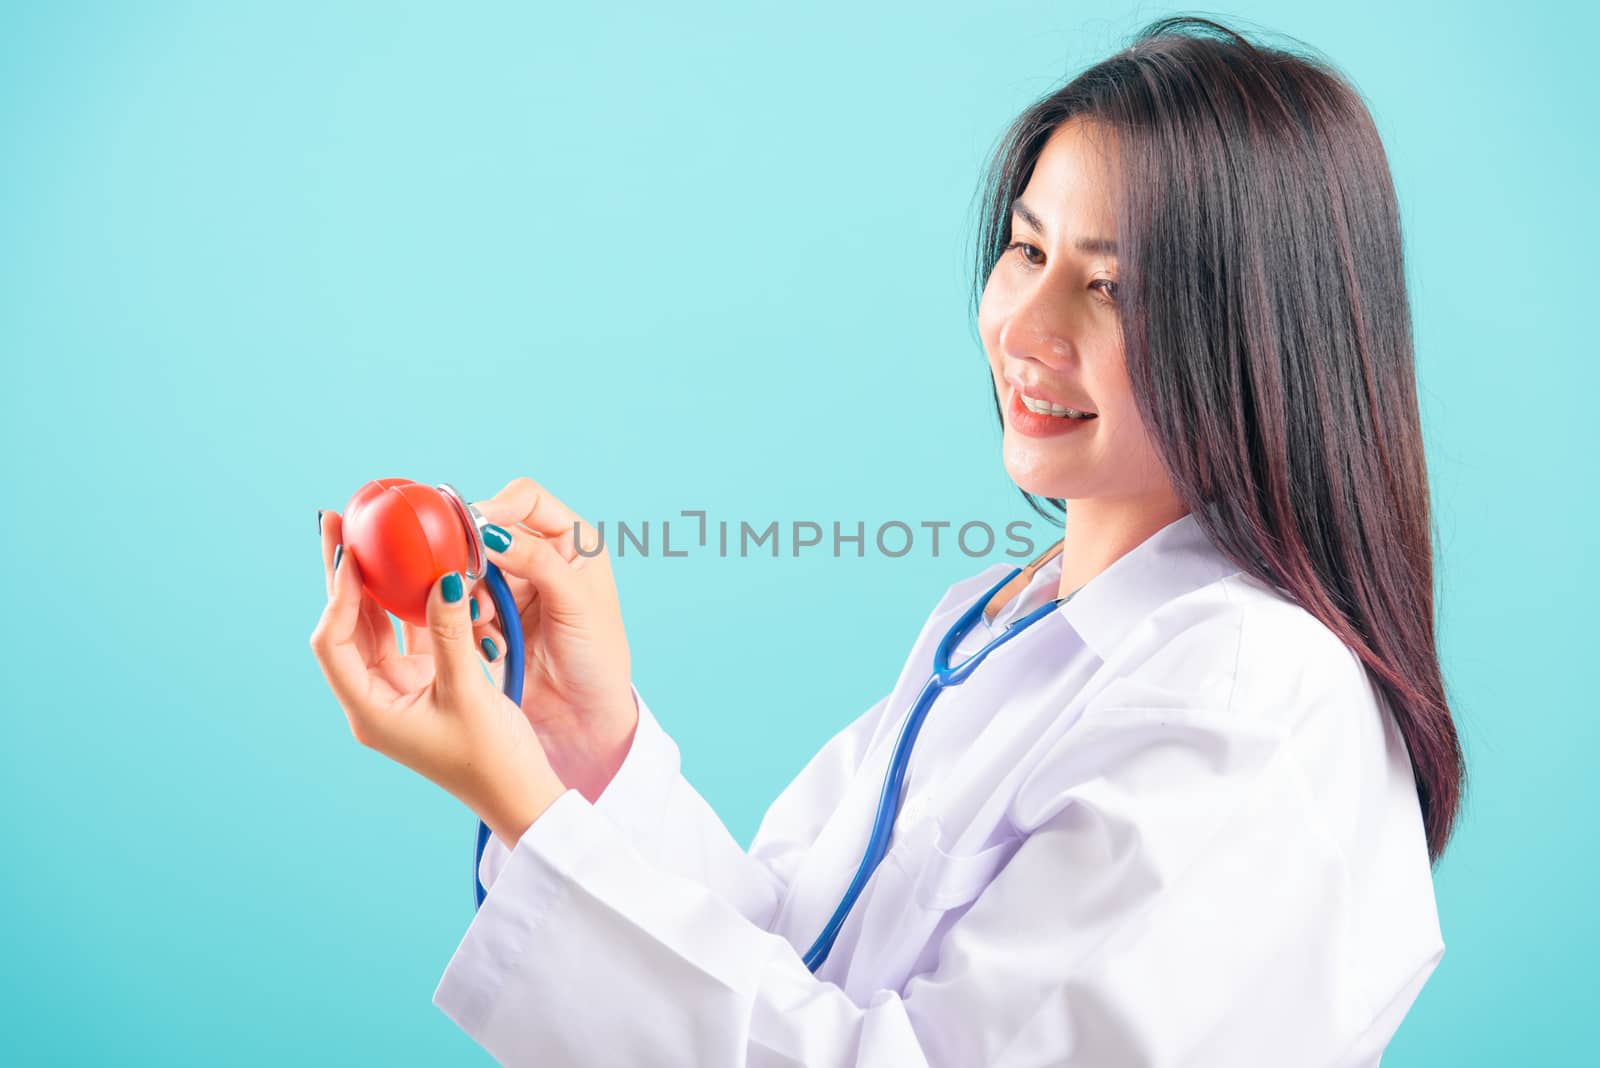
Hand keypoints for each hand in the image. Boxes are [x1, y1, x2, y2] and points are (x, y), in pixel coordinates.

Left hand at [311, 511, 566, 846]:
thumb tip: (440, 573)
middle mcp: (376, 699)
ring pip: (375, 627)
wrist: (522, 795)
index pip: (334, 642)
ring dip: (375, 584)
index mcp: (370, 709)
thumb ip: (449, 629)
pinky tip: (415, 570)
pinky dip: (409, 603)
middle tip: (336, 521)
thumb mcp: (469, 689)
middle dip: (343, 575)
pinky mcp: (426, 686)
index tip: (348, 552)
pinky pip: (408, 635)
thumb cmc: (492, 757)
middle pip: (346, 626)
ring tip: (368, 534)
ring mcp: (400, 692)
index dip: (337, 595)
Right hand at [398, 477, 638, 803]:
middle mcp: (541, 557)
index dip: (498, 506)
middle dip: (476, 557)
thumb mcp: (575, 603)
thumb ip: (536, 562)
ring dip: (471, 594)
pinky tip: (490, 644)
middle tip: (465, 581)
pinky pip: (464, 603)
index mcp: (572, 542)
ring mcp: (514, 587)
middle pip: (489, 532)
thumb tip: (490, 530)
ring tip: (485, 622)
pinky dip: (469, 620)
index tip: (476, 529)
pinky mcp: (492, 617)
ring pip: (471, 569)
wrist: (582, 717)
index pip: (526, 499)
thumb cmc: (597, 657)